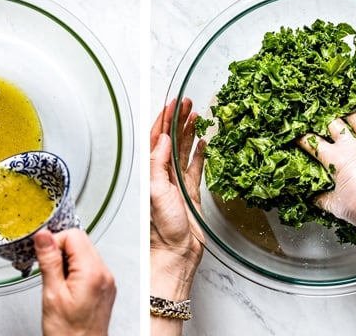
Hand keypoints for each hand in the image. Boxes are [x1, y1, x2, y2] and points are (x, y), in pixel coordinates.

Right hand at [34, 229, 115, 335]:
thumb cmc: (69, 333)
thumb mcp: (52, 294)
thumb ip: (49, 261)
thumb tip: (44, 236)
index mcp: (92, 272)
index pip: (74, 235)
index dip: (55, 242)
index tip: (44, 256)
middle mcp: (104, 274)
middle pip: (81, 242)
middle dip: (61, 251)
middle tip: (50, 272)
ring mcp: (106, 281)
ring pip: (84, 253)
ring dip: (67, 262)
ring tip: (58, 284)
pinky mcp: (104, 287)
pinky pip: (89, 267)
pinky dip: (75, 271)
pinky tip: (67, 288)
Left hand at [150, 98, 204, 301]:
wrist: (176, 253)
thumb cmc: (162, 229)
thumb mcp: (156, 192)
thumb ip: (158, 164)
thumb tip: (164, 140)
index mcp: (152, 172)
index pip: (157, 138)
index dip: (164, 119)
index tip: (172, 103)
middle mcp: (163, 174)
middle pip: (171, 140)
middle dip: (178, 119)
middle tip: (187, 102)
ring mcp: (177, 182)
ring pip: (183, 150)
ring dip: (189, 132)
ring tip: (196, 114)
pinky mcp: (190, 192)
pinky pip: (195, 166)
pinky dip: (199, 153)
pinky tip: (203, 142)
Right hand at [298, 112, 355, 273]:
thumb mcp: (336, 206)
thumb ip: (322, 199)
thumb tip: (313, 198)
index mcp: (334, 158)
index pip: (312, 142)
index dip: (302, 139)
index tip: (296, 138)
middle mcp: (351, 148)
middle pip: (335, 125)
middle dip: (325, 122)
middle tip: (320, 123)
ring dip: (352, 119)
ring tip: (347, 117)